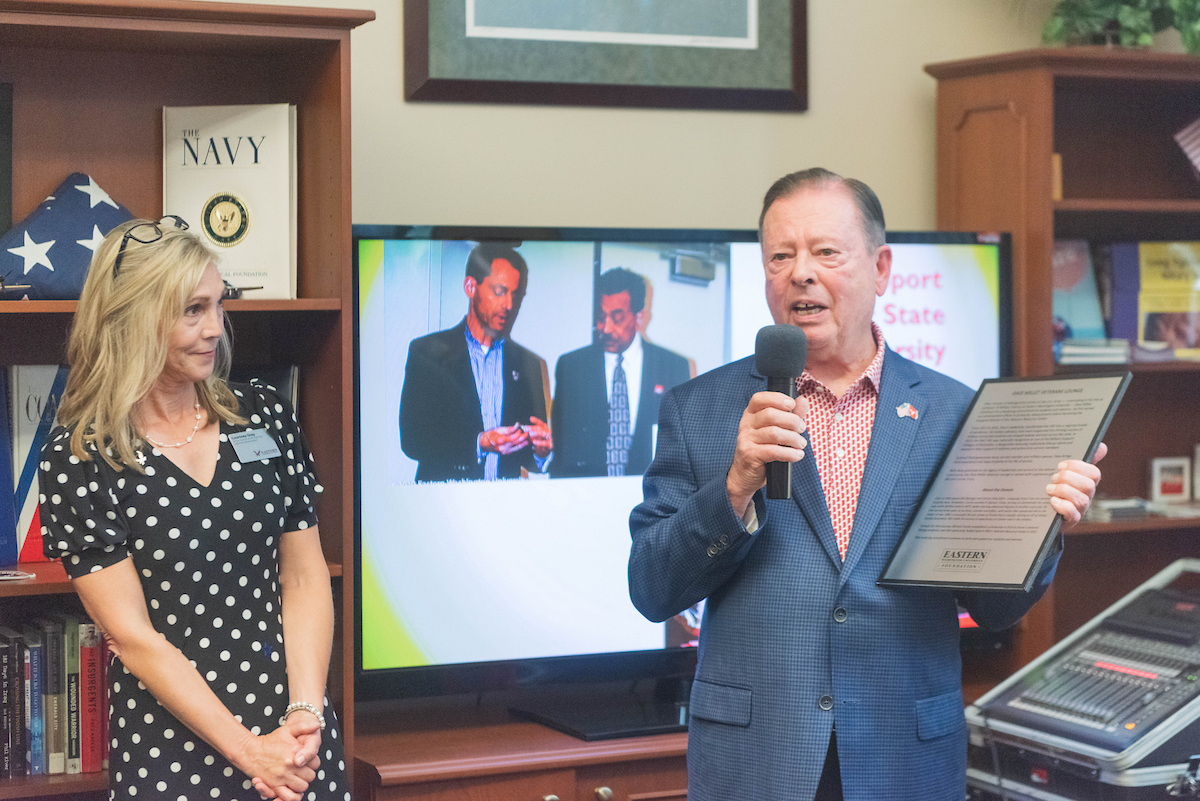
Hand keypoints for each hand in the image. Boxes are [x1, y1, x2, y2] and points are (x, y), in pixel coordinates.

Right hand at [240, 717, 318, 800]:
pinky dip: (292, 796)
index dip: (312, 763)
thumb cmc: (270, 741)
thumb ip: (303, 726)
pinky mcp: (274, 786)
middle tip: (301, 770)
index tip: (306, 761)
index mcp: (296, 752)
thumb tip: (316, 725)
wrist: (250, 751)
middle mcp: (291, 765)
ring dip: (300, 784)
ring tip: (296, 779)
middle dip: (307, 774)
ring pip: (302, 787)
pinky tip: (292, 790)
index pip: (315, 763)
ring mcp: (283, 776)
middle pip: (310, 776)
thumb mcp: (287, 730)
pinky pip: (289, 796)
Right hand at [479, 424, 530, 454]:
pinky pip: (515, 449)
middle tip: (527, 433)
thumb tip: (517, 425)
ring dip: (523, 442)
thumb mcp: (498, 429)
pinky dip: (520, 446)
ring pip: (516, 447)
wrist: (484, 444)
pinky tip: (525, 442)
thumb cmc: (490, 435)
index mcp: (498, 441)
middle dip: (522, 437)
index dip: (517, 434)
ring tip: (528, 437)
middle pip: (514, 443)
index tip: (520, 429)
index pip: (510, 438)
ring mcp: (504, 451)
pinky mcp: (506, 453)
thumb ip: (508, 429)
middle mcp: (501, 448)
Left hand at [526, 416, 552, 457]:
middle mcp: (548, 432)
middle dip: (532, 427)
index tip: (530, 418)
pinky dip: (539, 442)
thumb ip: (530, 431)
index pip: (540, 423)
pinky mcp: (549, 444)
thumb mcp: (534, 436)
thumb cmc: (539, 441)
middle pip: (540, 428)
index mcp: (544, 428)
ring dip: (537, 433)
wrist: (545, 450)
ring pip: (544, 434)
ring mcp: (549, 438)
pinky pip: (544, 443)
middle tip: (525, 428)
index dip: (536, 420)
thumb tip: (523, 427)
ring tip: (530, 433)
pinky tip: (534, 442)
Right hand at [726, 391, 808, 515]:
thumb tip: (803, 401)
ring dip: (794, 438)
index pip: (759, 398)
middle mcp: (746, 424)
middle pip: (771, 415)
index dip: (776, 398)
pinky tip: (797, 455)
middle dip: (792, 421)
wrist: (745, 474)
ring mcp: (746, 439)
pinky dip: (790, 453)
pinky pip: (774, 451)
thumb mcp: (775, 429)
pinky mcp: (750, 454)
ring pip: (774, 433)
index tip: (792, 404)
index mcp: (750, 414)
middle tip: (801, 428)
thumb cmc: (762, 449)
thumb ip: (790, 414)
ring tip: (801, 444)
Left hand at [1048, 441, 1106, 530]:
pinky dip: (1063, 506)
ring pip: (1081, 500)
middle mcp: (1087, 496)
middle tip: (1053, 478)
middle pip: (1088, 485)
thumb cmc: (1057, 489)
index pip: (1094, 473)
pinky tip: (1052, 501)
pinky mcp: (1071, 521)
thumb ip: (1080, 460)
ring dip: (1063, 491)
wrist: (1043, 512)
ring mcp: (1080, 509)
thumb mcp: (1065, 472)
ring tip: (1049, 489)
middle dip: (1068, 478)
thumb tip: (1103, 447)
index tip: (1060, 465)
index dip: (1078, 467)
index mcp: (1086, 482)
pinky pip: (1073, 514)